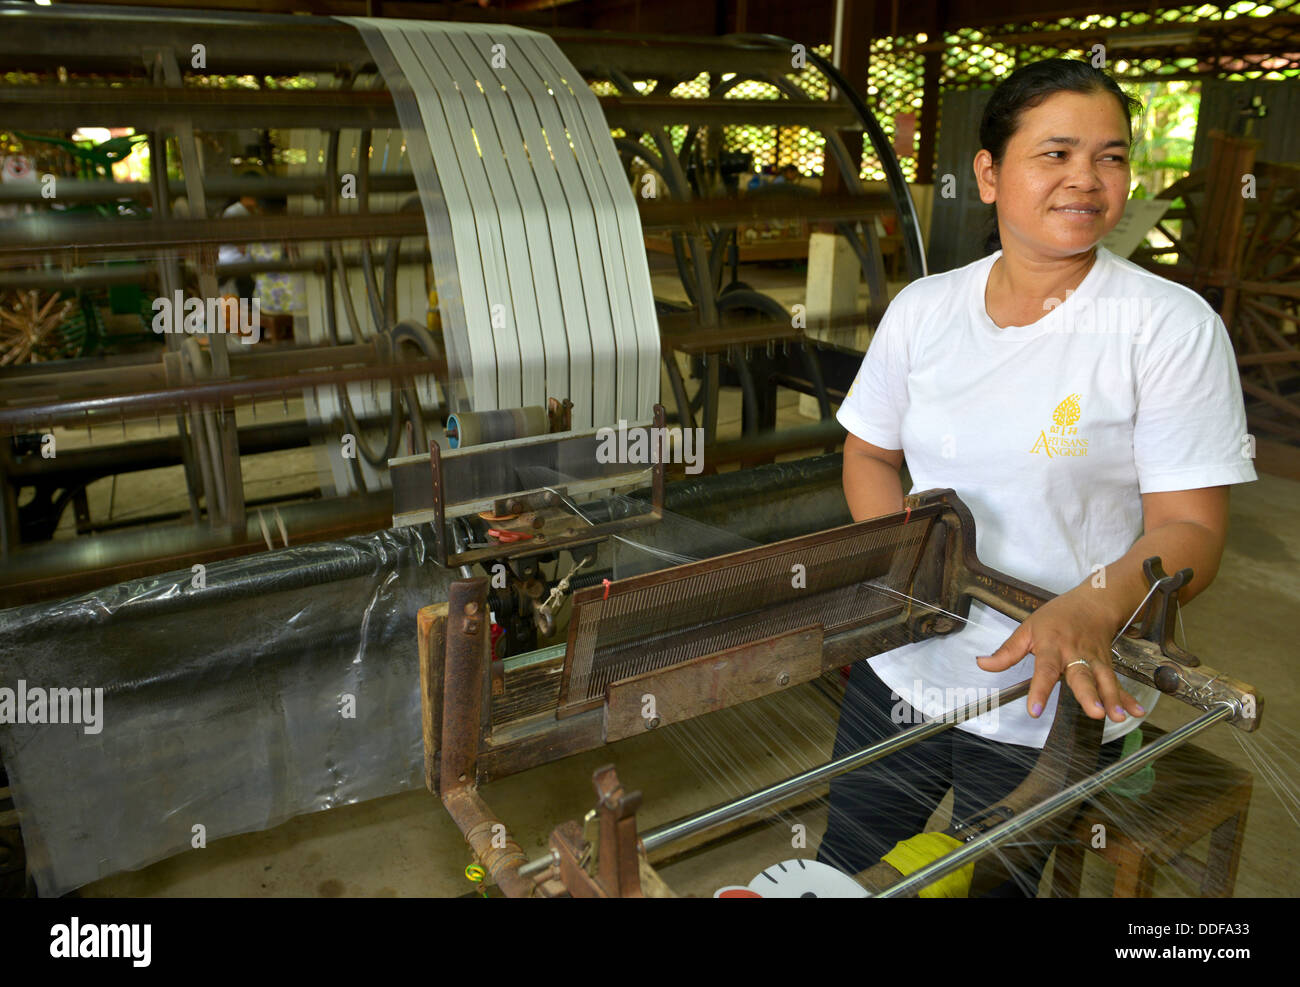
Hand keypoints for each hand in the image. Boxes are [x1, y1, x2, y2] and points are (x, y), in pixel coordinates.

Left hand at [976, 587, 1146, 722]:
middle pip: (1082, 676)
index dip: (1040, 690)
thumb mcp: (1027, 628)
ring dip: (1112, 699)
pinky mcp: (1107, 665)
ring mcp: (1095, 660)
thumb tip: (983, 664)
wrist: (1093, 602)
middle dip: (1089, 695)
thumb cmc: (1057, 617)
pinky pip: (1118, 683)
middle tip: (1095, 713)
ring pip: (1104, 680)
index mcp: (1052, 645)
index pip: (1045, 669)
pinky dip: (1129, 698)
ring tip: (1117, 717)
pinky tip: (1136, 713)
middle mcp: (1075, 654)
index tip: (1035, 710)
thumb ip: (1007, 652)